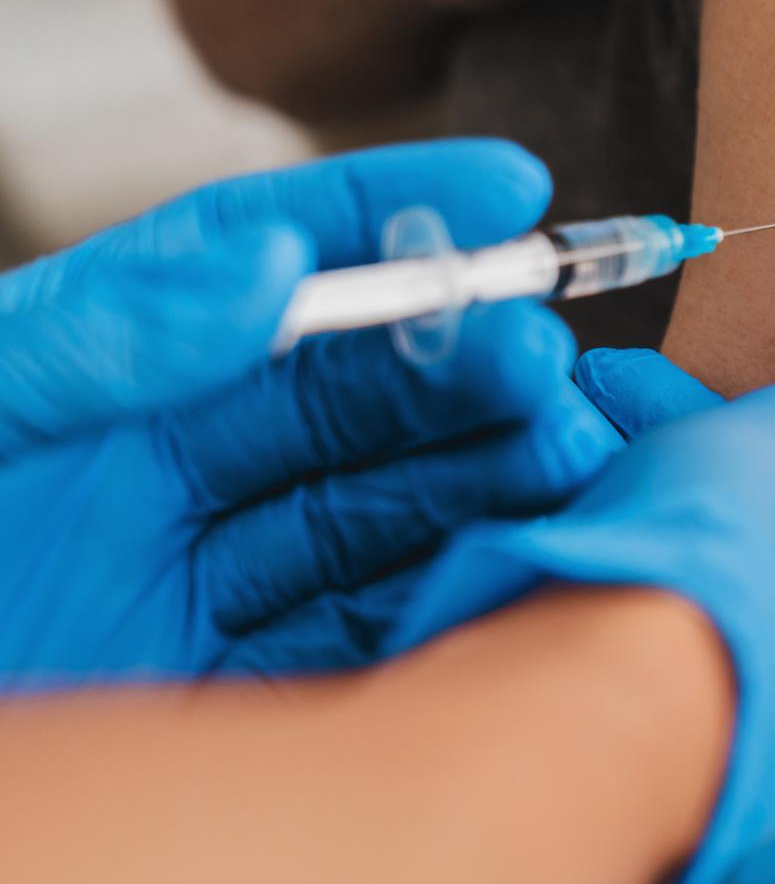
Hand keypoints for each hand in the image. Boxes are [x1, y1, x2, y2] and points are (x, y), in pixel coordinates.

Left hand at [0, 141, 621, 688]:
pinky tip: (517, 555)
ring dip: (486, 469)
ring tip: (565, 445)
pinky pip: (371, 633)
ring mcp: (206, 587)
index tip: (510, 184)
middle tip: (543, 355)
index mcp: (104, 381)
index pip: (267, 266)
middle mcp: (167, 475)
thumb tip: (265, 260)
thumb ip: (101, 335)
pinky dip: (458, 590)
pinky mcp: (234, 699)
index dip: (390, 214)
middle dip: (466, 359)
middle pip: (353, 392)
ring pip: (384, 506)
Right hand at [392, 264, 774, 883]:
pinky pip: (647, 752)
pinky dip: (607, 668)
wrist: (607, 713)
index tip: (723, 464)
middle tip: (643, 477)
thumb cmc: (756, 570)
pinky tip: (557, 600)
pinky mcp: (682, 880)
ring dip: (660, 586)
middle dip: (724, 544)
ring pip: (724, 698)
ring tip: (584, 503)